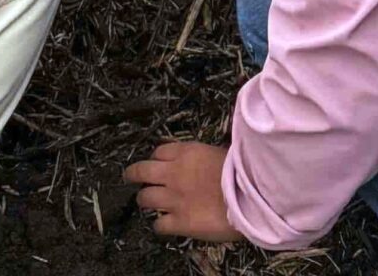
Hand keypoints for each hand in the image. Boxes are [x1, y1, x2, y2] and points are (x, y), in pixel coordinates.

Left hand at [122, 140, 237, 242]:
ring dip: (145, 200)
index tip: (156, 163)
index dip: (155, 158)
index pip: (159, 151)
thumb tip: (202, 164)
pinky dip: (159, 225)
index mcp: (186, 153)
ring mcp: (173, 199)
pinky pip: (158, 225)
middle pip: (141, 171)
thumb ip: (203, 159)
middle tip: (130, 178)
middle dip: (133, 174)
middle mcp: (173, 173)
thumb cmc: (241, 172)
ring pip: (144, 198)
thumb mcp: (220, 154)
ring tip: (146, 203)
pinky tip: (163, 225)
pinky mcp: (178, 222)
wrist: (248, 196)